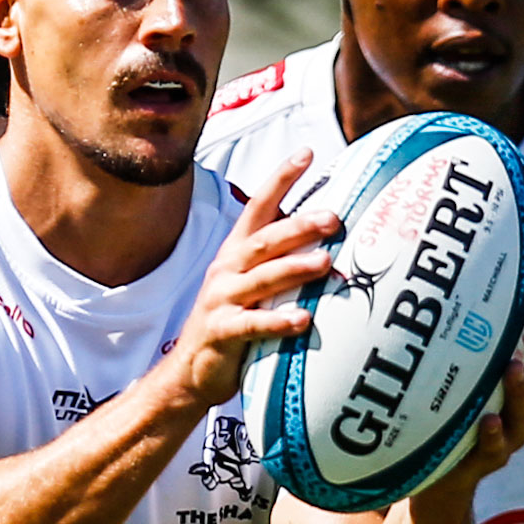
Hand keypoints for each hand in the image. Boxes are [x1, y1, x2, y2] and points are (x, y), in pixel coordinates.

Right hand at [166, 148, 339, 406]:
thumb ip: (281, 261)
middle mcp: (227, 269)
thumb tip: (332, 240)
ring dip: (294, 269)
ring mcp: (222, 300)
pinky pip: (253, 325)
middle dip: (298, 226)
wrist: (190, 370)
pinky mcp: (222, 332)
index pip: (259, 205)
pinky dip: (279, 321)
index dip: (281, 178)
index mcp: (236, 252)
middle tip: (333, 217)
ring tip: (325, 264)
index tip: (307, 153)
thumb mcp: (253, 284)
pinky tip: (304, 319)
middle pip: (264, 239)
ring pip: (261, 278)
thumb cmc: (234, 320)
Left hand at [419, 276, 523, 500]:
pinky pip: (493, 448)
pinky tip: (486, 420)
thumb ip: (466, 341)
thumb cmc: (451, 414)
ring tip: (514, 367)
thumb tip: (443, 283)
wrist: (439, 479)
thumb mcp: (464, 374)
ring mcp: (509, 435)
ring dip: (520, 389)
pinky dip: (492, 434)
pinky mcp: (487, 460)